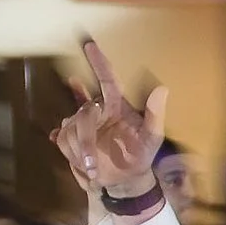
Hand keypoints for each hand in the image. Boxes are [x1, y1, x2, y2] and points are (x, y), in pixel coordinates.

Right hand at [51, 37, 167, 220]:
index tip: (89, 44)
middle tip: (91, 165)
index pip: (107, 78)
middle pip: (83, 112)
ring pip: (70, 128)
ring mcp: (82, 124)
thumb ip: (156, 114)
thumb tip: (163, 88)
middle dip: (84, 139)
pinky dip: (71, 154)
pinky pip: (62, 139)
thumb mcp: (152, 138)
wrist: (125, 181)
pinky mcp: (70, 137)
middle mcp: (98, 110)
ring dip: (80, 152)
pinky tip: (80, 163)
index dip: (98, 61)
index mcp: (117, 106)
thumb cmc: (141, 155)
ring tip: (93, 168)